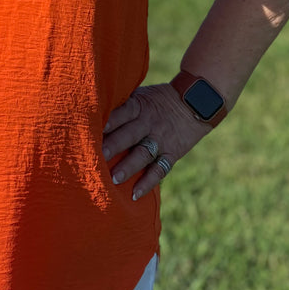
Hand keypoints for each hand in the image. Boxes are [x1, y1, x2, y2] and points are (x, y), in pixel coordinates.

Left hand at [102, 83, 211, 199]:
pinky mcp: (172, 153)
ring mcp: (161, 139)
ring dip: (129, 167)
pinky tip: (134, 194)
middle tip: (98, 156)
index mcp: (140, 106)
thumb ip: (122, 105)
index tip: (92, 129)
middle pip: (131, 135)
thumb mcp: (141, 94)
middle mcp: (150, 123)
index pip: (123, 112)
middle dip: (114, 145)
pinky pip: (160, 170)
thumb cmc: (158, 99)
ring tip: (114, 179)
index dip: (110, 121)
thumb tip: (92, 112)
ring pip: (144, 154)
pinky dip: (148, 183)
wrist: (196, 102)